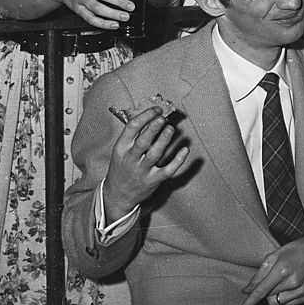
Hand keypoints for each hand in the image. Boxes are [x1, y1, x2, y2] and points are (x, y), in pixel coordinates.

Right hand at [101, 105, 192, 221]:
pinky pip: (168, 170)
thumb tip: (150, 115)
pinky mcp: (153, 180)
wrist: (118, 194)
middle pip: (143, 141)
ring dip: (164, 140)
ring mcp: (142, 171)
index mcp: (121, 148)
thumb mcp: (120, 150)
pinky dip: (178, 160)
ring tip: (170, 129)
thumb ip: (133, 135)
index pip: (131, 128)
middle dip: (153, 128)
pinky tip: (185, 150)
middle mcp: (131, 159)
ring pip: (155, 154)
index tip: (156, 110)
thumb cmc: (122, 167)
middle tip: (162, 117)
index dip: (145, 116)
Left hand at [238, 235, 303, 304]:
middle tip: (273, 278)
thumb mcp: (275, 255)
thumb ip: (259, 274)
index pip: (261, 291)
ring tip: (283, 281)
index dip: (249, 304)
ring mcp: (301, 291)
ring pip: (277, 303)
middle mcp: (292, 282)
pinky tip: (291, 286)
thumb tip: (246, 290)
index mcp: (282, 269)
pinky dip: (285, 298)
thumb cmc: (295, 250)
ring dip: (275, 295)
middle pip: (268, 297)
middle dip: (266, 290)